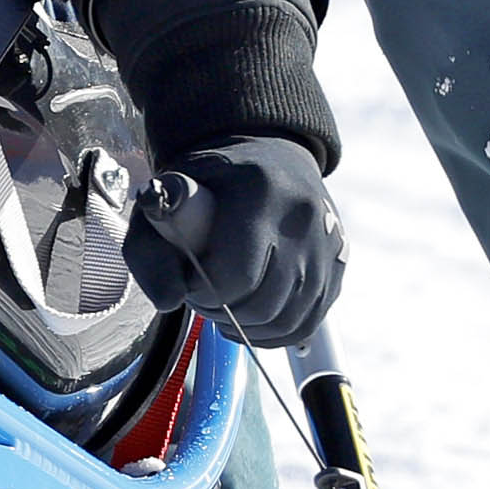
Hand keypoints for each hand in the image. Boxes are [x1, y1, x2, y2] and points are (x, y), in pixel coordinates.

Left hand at [140, 135, 342, 346]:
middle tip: (205, 298)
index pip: (236, 274)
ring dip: (249, 328)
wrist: (265, 155)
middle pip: (264, 304)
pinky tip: (252, 320)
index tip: (189, 283)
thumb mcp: (164, 203)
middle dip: (225, 314)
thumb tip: (169, 301)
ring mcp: (328, 241)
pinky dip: (275, 333)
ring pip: (288, 320)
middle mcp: (304, 215)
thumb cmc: (209, 184)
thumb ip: (150, 251)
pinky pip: (308, 322)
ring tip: (226, 307)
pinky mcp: (338, 262)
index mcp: (260, 190)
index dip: (204, 294)